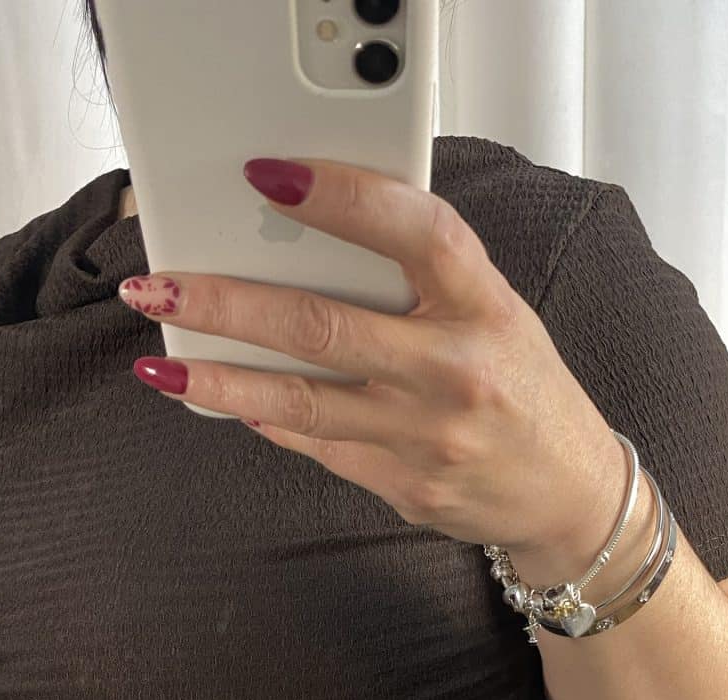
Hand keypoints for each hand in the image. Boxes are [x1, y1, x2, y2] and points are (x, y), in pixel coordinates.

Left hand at [119, 155, 626, 566]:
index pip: (416, 233)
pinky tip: (221, 400)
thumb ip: (422, 279)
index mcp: (486, 307)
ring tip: (161, 366)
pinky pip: (316, 446)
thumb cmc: (520, 387)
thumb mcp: (496, 313)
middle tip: (162, 286)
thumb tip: (307, 242)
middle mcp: (456, 372)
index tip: (270, 177)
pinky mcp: (404, 486)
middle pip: (323, 328)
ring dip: (220, 382)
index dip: (342, 200)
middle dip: (229, 304)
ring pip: (302, 403)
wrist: (566, 493)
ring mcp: (426, 437)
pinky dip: (264, 419)